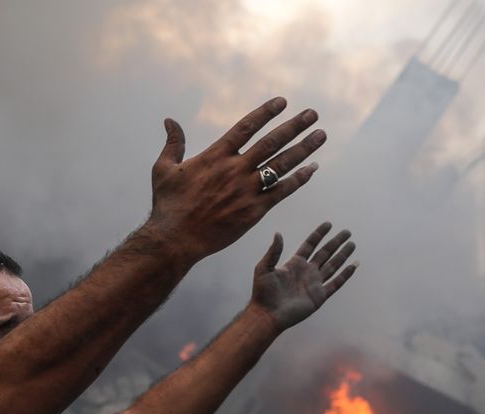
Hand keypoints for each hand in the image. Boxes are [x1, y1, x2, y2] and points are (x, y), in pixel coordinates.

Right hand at [144, 97, 326, 260]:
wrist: (175, 239)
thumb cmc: (168, 205)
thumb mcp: (163, 169)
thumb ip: (173, 143)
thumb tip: (169, 120)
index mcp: (215, 156)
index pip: (246, 127)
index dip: (266, 112)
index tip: (283, 101)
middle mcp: (235, 169)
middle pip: (271, 142)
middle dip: (294, 126)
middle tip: (313, 115)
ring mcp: (246, 190)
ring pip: (281, 164)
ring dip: (304, 149)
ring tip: (320, 135)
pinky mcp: (254, 211)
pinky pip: (282, 191)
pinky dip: (299, 179)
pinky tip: (313, 169)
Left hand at [250, 222, 357, 330]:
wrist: (268, 314)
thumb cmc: (263, 292)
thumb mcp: (264, 268)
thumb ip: (273, 251)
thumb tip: (278, 233)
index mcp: (294, 263)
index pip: (310, 245)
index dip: (319, 234)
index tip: (328, 224)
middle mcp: (307, 271)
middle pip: (325, 253)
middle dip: (336, 242)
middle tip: (347, 232)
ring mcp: (314, 283)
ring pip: (333, 265)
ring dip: (343, 255)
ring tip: (352, 244)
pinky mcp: (319, 296)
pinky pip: (336, 283)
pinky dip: (345, 275)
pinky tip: (353, 265)